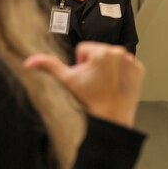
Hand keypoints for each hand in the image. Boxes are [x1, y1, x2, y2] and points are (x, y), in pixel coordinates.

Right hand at [24, 42, 144, 127]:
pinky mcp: (139, 70)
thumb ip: (48, 66)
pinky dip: (121, 73)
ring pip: (112, 58)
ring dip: (107, 68)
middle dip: (94, 65)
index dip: (80, 64)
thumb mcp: (66, 81)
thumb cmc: (89, 100)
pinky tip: (116, 85)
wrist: (111, 118)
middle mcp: (118, 52)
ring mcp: (131, 61)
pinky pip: (126, 65)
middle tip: (95, 82)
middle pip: (99, 52)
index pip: (84, 49)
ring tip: (105, 84)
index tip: (85, 78)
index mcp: (101, 52)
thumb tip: (28, 62)